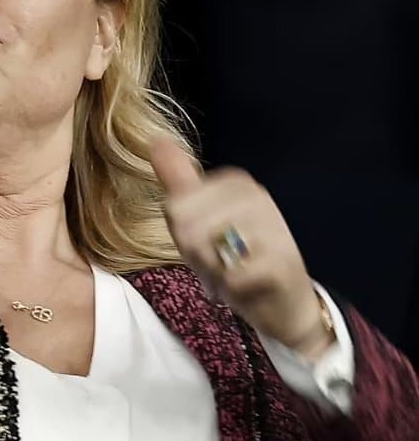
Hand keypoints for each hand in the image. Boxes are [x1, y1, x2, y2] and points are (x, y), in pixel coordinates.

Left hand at [150, 139, 331, 356]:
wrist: (283, 300)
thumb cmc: (235, 256)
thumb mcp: (200, 216)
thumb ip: (178, 180)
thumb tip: (156, 139)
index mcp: (235, 181)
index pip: (175, 208)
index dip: (182, 235)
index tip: (208, 241)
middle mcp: (256, 195)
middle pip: (186, 228)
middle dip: (196, 255)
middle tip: (221, 261)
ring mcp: (273, 225)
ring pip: (205, 250)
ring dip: (213, 273)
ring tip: (233, 272)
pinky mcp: (282, 261)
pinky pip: (230, 276)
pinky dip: (231, 289)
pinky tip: (248, 287)